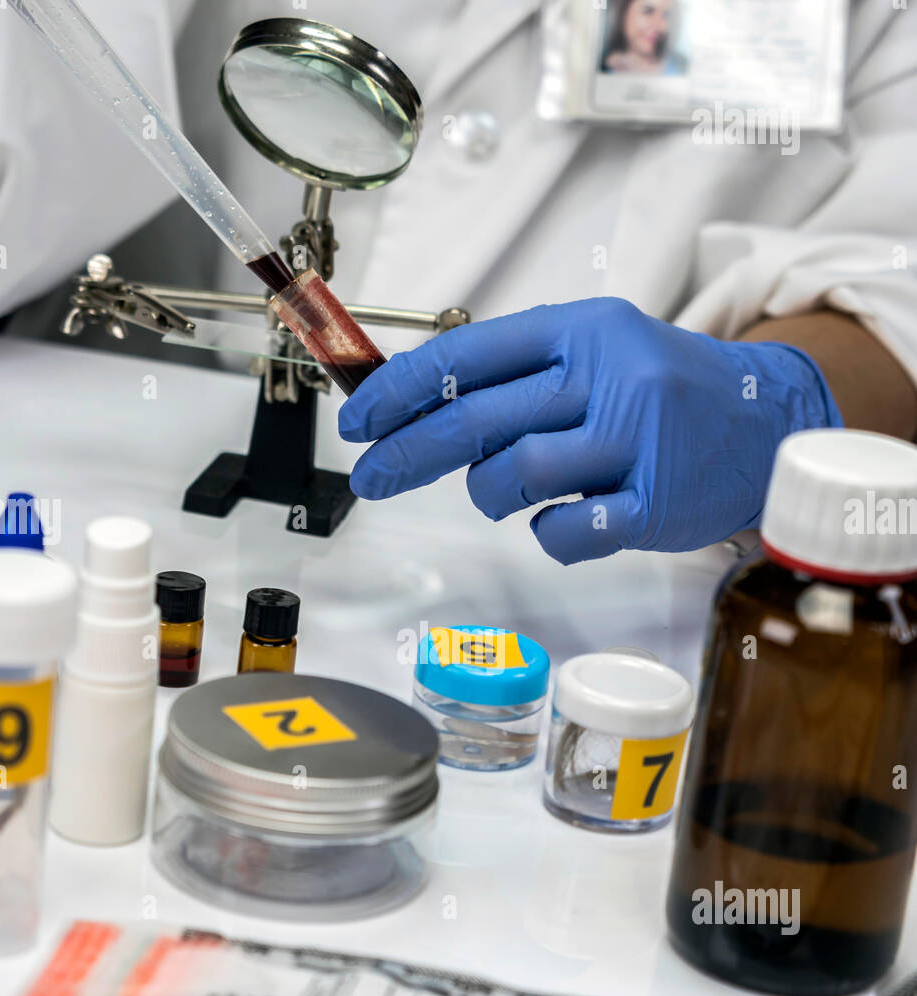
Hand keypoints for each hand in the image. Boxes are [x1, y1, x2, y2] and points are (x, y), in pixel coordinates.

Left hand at [339, 298, 842, 563]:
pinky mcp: (656, 505)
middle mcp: (609, 378)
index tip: (357, 420)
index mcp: (582, 331)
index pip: (467, 355)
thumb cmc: (663, 393)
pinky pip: (565, 534)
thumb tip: (417, 406)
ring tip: (508, 491)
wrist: (768, 422)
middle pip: (476, 419)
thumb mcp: (596, 354)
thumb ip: (518, 375)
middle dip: (407, 453)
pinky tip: (561, 519)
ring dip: (490, 494)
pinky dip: (547, 535)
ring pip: (514, 477)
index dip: (399, 390)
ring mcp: (635, 443)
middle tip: (372, 478)